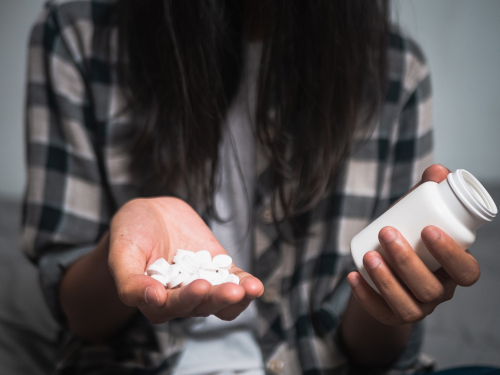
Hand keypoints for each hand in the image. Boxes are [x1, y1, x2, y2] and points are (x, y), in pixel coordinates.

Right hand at [108, 197, 263, 323]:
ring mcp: (203, 284)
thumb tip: (153, 299)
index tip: (199, 286)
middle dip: (217, 299)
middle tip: (231, 291)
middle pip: (201, 306)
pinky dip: (246, 285)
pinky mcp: (219, 270)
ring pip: (222, 300)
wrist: (151, 214)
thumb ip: (130, 281)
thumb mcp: (121, 253)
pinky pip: (235, 281)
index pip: (171, 307)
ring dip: (237, 298)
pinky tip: (255, 285)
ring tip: (249, 290)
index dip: (186, 299)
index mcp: (154, 301)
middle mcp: (180, 299)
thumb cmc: (130, 234)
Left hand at [347, 164, 480, 324]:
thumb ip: (429, 192)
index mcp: (454, 271)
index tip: (428, 229)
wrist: (389, 264)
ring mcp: (418, 308)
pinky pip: (382, 314)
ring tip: (369, 256)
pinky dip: (366, 297)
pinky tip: (352, 275)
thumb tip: (438, 171)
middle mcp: (440, 293)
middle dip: (407, 261)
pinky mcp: (393, 316)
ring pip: (408, 306)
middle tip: (386, 232)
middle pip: (430, 288)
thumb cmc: (409, 234)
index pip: (466, 272)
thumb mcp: (418, 213)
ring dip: (386, 281)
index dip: (451, 254)